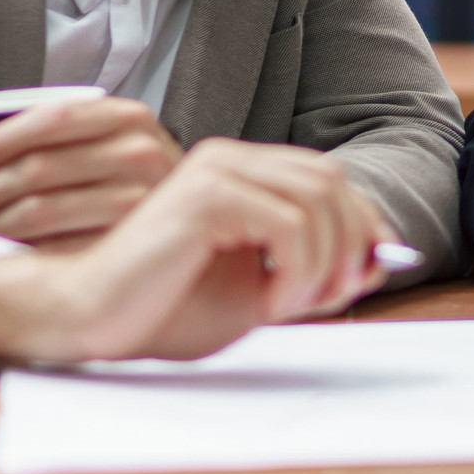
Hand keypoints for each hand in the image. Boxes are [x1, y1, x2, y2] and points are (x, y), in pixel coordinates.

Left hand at [0, 94, 180, 242]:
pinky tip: (10, 248)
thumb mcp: (120, 143)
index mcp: (130, 118)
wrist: (203, 226)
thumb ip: (73, 135)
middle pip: (41, 167)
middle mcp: (141, 152)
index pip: (54, 118)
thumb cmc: (145, 185)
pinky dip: (26, 247)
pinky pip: (60, 244)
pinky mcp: (131, 241)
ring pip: (43, 208)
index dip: (4, 139)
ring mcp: (140, 198)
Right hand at [0, 138, 395, 363]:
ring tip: (288, 307)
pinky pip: (290, 226)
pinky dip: (296, 272)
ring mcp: (215, 171)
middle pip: (332, 183)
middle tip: (329, 299)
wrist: (91, 314)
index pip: (329, 178)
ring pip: (318, 203)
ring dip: (322, 266)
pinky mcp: (205, 196)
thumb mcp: (259, 289)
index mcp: (239, 170)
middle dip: (350, 246)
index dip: (361, 225)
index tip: (363, 277)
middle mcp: (228, 158)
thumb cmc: (166, 305)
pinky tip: (267, 304)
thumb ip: (315, 268)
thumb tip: (382, 258)